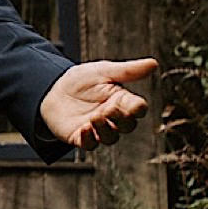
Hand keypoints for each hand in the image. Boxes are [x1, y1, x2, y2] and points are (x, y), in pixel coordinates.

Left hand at [39, 58, 158, 149]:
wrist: (54, 89)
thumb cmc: (82, 80)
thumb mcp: (103, 71)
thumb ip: (127, 71)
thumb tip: (154, 64)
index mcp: (122, 100)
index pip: (138, 109)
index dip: (138, 109)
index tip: (135, 105)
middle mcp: (113, 117)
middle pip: (127, 126)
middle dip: (121, 120)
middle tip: (109, 109)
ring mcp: (98, 129)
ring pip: (111, 138)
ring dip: (105, 130)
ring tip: (94, 117)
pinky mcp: (81, 137)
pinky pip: (90, 145)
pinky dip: (89, 139)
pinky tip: (84, 128)